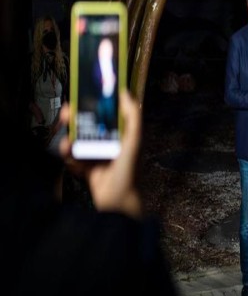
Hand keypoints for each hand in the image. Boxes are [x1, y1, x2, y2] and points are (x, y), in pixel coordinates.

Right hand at [59, 90, 142, 218]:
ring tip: (67, 144)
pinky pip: (74, 158)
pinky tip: (71, 159)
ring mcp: (98, 155)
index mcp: (123, 133)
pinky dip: (70, 158)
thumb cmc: (129, 171)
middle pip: (89, 124)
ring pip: (79, 140)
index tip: (83, 95)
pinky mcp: (88, 168)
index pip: (108, 112)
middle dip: (76, 118)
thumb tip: (126, 93)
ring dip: (70, 140)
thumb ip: (133, 117)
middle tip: (65, 114)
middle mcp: (111, 142)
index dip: (95, 103)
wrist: (117, 203)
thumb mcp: (134, 141)